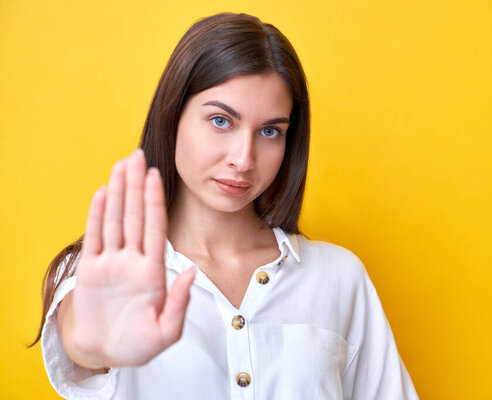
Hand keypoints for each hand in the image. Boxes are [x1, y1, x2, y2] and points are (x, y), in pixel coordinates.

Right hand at [70, 149, 195, 366]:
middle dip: (136, 185)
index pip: (155, 227)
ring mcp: (111, 263)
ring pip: (114, 219)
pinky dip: (96, 215)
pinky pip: (94, 237)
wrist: (108, 353)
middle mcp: (132, 261)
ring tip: (121, 165)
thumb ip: (179, 302)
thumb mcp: (166, 331)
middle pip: (134, 215)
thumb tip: (191, 273)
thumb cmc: (140, 344)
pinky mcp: (90, 271)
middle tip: (138, 155)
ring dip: (117, 192)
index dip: (154, 201)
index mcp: (153, 271)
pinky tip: (101, 192)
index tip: (157, 175)